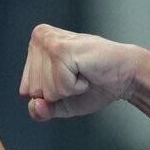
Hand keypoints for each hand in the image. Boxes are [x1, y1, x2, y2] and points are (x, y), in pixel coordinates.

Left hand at [18, 24, 145, 121]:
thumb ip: (41, 111)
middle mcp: (38, 38)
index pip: (25, 91)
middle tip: (78, 76)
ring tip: (82, 73)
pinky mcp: (59, 49)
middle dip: (58, 92)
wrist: (124, 76)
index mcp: (35, 47)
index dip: (50, 96)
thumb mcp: (60, 104)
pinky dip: (75, 87)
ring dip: (67, 89)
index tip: (69, 79)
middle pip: (33, 91)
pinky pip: (58, 88)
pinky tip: (85, 72)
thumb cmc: (94, 86)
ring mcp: (48, 42)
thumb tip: (34, 105)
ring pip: (44, 90)